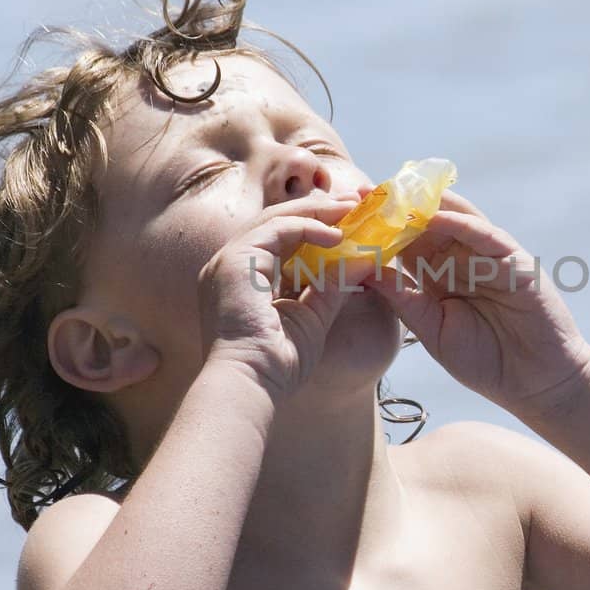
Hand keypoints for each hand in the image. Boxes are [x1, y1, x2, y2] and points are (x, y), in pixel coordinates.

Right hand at [197, 189, 375, 397]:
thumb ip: (332, 286)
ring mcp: (228, 260)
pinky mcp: (235, 261)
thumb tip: (361, 260)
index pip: (279, 238)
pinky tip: (336, 235)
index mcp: (242, 278)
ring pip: (276, 218)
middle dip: (318, 210)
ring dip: (317, 212)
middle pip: (277, 221)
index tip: (348, 221)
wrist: (251, 385)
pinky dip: (308, 227)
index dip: (314, 226)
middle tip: (354, 204)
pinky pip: (276, 229)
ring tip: (351, 210)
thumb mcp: (312, 317)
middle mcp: (230, 264)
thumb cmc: (276, 365)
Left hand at [362, 190, 589, 417]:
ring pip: (455, 219)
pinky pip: (485, 235)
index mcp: (440, 276)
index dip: (377, 232)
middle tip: (363, 195)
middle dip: (396, 210)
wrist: (535, 383)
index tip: (345, 219)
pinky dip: (461, 223)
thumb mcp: (432, 329)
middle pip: (426, 225)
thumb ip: (403, 299)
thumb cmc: (486, 360)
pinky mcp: (515, 261)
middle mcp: (463, 260)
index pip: (405, 244)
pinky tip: (436, 215)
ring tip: (393, 194)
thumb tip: (364, 271)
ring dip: (425, 206)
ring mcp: (489, 257)